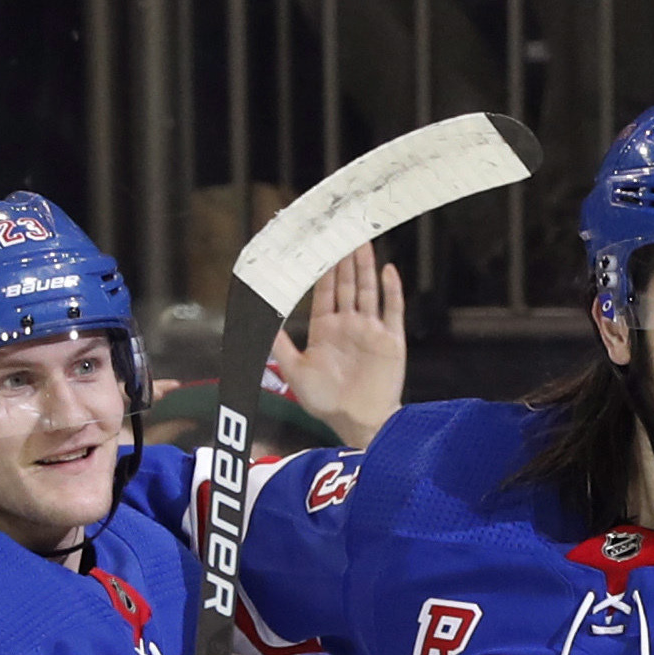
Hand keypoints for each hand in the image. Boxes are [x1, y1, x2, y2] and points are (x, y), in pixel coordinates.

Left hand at [271, 243, 405, 447]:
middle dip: (343, 260)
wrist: (358, 423)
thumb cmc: (327, 403)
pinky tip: (388, 270)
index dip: (321, 270)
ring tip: (362, 241)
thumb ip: (280, 344)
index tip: (316, 247)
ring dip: (365, 267)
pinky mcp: (391, 340)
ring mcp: (371, 331)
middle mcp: (349, 326)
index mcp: (326, 331)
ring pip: (368, 290)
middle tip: (340, 231)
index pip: (323, 292)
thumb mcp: (295, 371)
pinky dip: (392, 289)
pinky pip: (393, 309)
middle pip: (347, 285)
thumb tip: (260, 321)